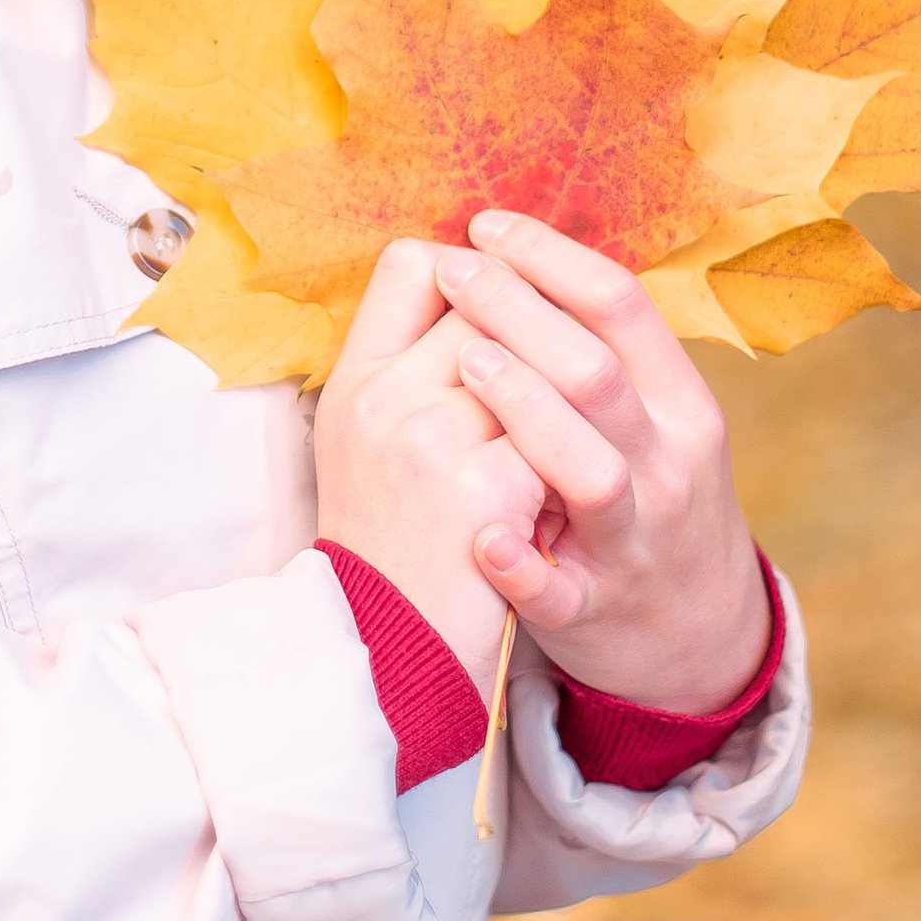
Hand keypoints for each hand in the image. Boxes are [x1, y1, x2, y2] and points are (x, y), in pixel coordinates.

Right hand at [310, 240, 547, 706]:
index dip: (469, 267)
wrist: (391, 656)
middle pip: (482, 302)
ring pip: (526, 361)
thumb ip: (408, 368)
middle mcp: (382, 399)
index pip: (409, 264)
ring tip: (566, 427)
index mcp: (354, 381)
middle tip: (552, 362)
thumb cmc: (395, 544)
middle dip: (533, 320)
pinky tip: (558, 500)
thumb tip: (470, 278)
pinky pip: (552, 438)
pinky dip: (566, 463)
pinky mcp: (481, 492)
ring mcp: (430, 442)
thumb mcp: (367, 447)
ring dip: (559, 386)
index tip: (496, 290)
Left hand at [432, 211, 767, 712]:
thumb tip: (514, 252)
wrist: (697, 633)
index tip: (484, 225)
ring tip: (464, 363)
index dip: (551, 257)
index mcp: (678, 403)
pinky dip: (522, 565)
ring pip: (593, 472)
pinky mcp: (597, 607)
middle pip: (599, 374)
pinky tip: (482, 536)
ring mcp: (635, 539)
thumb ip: (602, 350)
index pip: (622, 307)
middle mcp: (667, 464)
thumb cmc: (646, 495)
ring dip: (528, 413)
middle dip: (522, 313)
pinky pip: (560, 589)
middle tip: (455, 271)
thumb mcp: (654, 417)